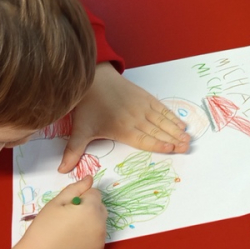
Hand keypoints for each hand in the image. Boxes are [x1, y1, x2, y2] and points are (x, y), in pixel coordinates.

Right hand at [15, 177, 106, 248]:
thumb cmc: (43, 230)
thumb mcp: (55, 203)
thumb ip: (75, 189)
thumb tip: (89, 179)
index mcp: (91, 209)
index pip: (95, 193)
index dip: (80, 197)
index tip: (67, 208)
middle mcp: (101, 224)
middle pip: (100, 207)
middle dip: (88, 208)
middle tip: (67, 218)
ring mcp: (101, 240)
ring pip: (99, 222)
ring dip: (89, 222)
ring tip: (68, 231)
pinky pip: (97, 237)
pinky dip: (89, 236)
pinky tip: (72, 242)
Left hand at [59, 63, 188, 171]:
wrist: (94, 78)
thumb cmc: (88, 105)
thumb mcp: (80, 129)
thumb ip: (73, 151)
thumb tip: (62, 171)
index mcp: (122, 129)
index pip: (143, 139)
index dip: (158, 144)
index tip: (171, 148)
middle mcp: (135, 118)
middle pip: (157, 131)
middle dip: (173, 139)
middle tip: (187, 147)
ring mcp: (142, 107)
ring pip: (162, 120)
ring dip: (176, 129)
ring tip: (187, 138)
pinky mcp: (145, 98)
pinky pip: (161, 109)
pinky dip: (172, 116)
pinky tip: (180, 123)